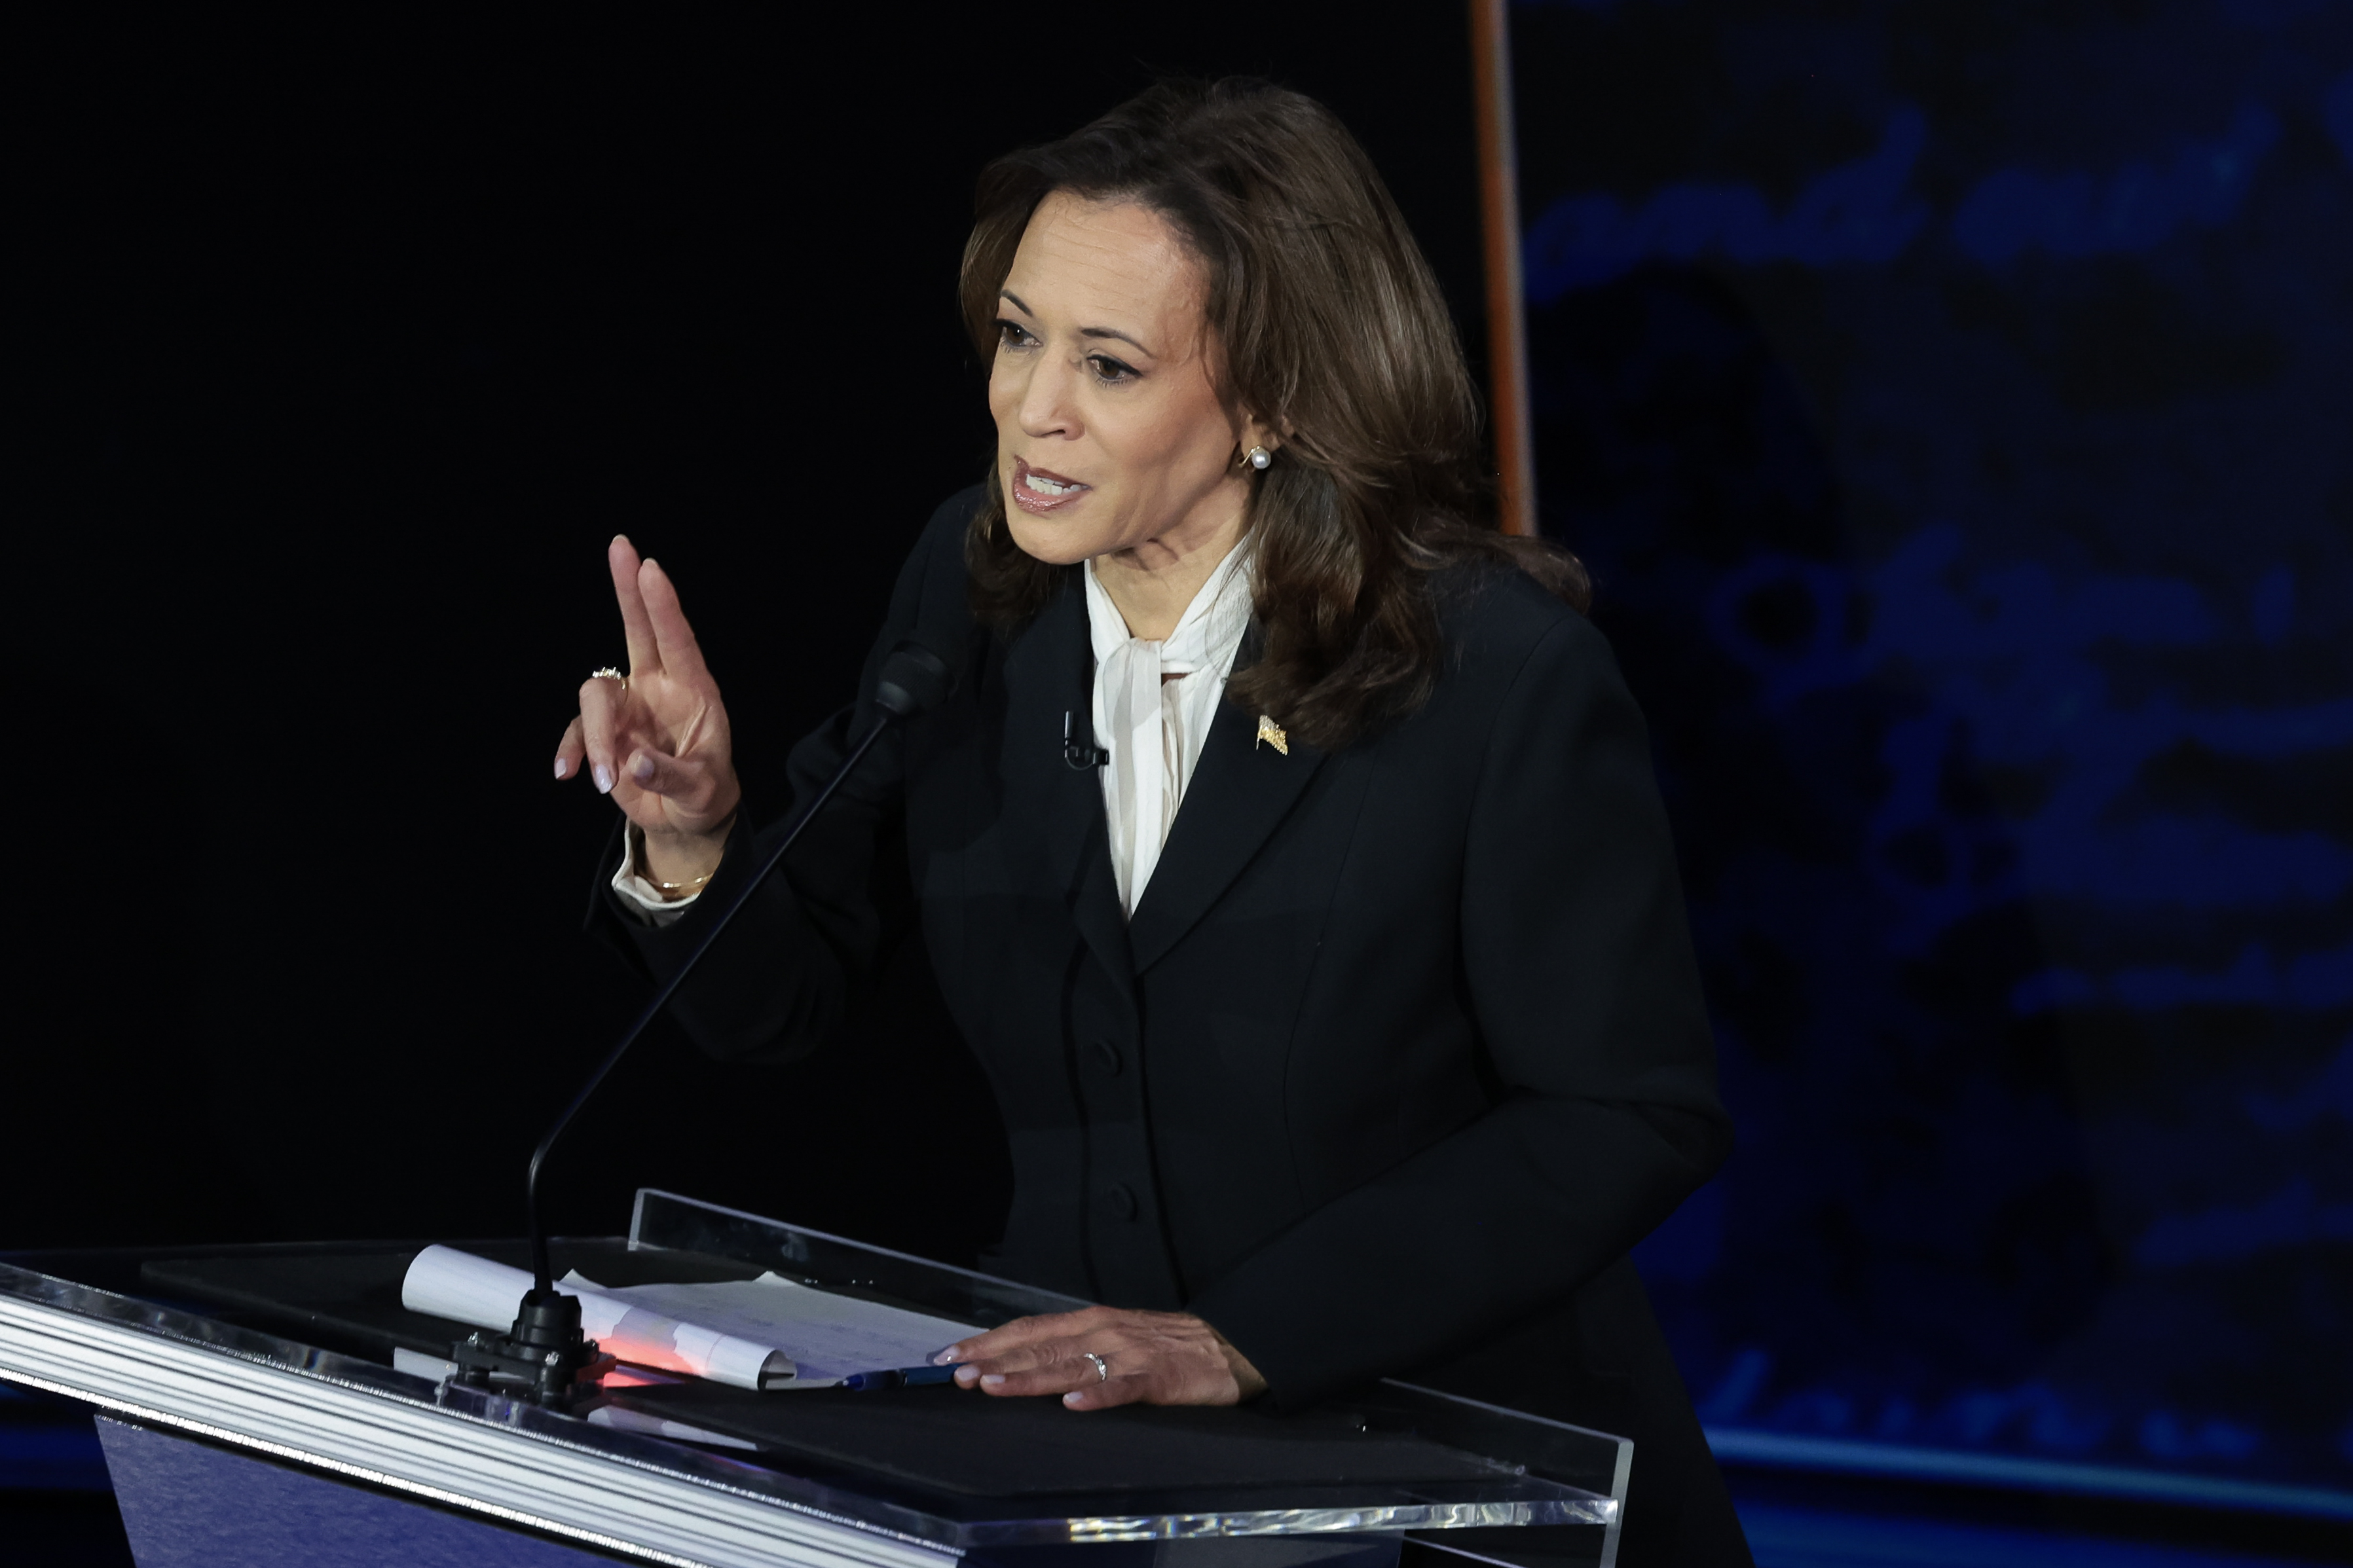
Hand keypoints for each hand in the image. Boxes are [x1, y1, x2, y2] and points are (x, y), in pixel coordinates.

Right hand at [555, 537, 740, 875]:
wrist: (685, 821)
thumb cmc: (704, 795)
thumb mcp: (701, 793)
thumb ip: (672, 777)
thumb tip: (635, 763)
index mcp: (693, 692)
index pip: (677, 640)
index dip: (663, 605)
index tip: (651, 568)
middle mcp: (658, 689)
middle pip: (637, 629)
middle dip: (627, 590)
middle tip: (621, 545)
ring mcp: (628, 707)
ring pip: (596, 696)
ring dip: (596, 737)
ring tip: (606, 780)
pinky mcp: (604, 732)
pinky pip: (577, 730)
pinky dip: (573, 751)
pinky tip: (569, 775)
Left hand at [936, 1306, 1267, 1411]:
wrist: (1225, 1346)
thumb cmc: (1165, 1345)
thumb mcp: (1113, 1337)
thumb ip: (1073, 1348)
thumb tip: (1021, 1360)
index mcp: (1090, 1322)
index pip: (1028, 1329)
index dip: (988, 1342)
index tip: (950, 1356)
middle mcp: (1102, 1331)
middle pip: (1039, 1347)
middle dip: (994, 1360)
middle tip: (957, 1374)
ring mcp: (1128, 1353)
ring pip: (1069, 1365)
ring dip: (1029, 1377)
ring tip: (994, 1386)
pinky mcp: (1156, 1377)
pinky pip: (1122, 1388)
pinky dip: (1097, 1396)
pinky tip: (1073, 1405)